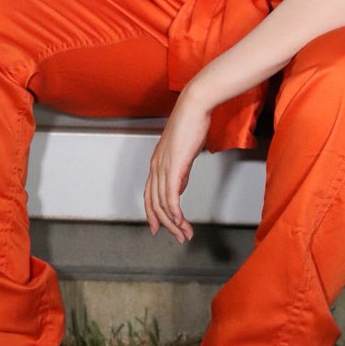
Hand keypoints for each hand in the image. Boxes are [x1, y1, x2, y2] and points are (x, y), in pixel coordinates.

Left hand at [143, 88, 210, 243]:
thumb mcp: (184, 154)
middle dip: (165, 224)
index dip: (153, 214)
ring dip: (174, 223)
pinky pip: (170, 196)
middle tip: (178, 238)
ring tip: (185, 234)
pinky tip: (181, 221)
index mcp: (157, 164)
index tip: (159, 228)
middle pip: (154, 204)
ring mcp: (162, 167)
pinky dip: (175, 212)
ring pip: (162, 204)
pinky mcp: (173, 166)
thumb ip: (180, 172)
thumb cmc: (191, 125)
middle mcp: (156, 167)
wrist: (194, 107)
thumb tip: (179, 187)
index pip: (150, 195)